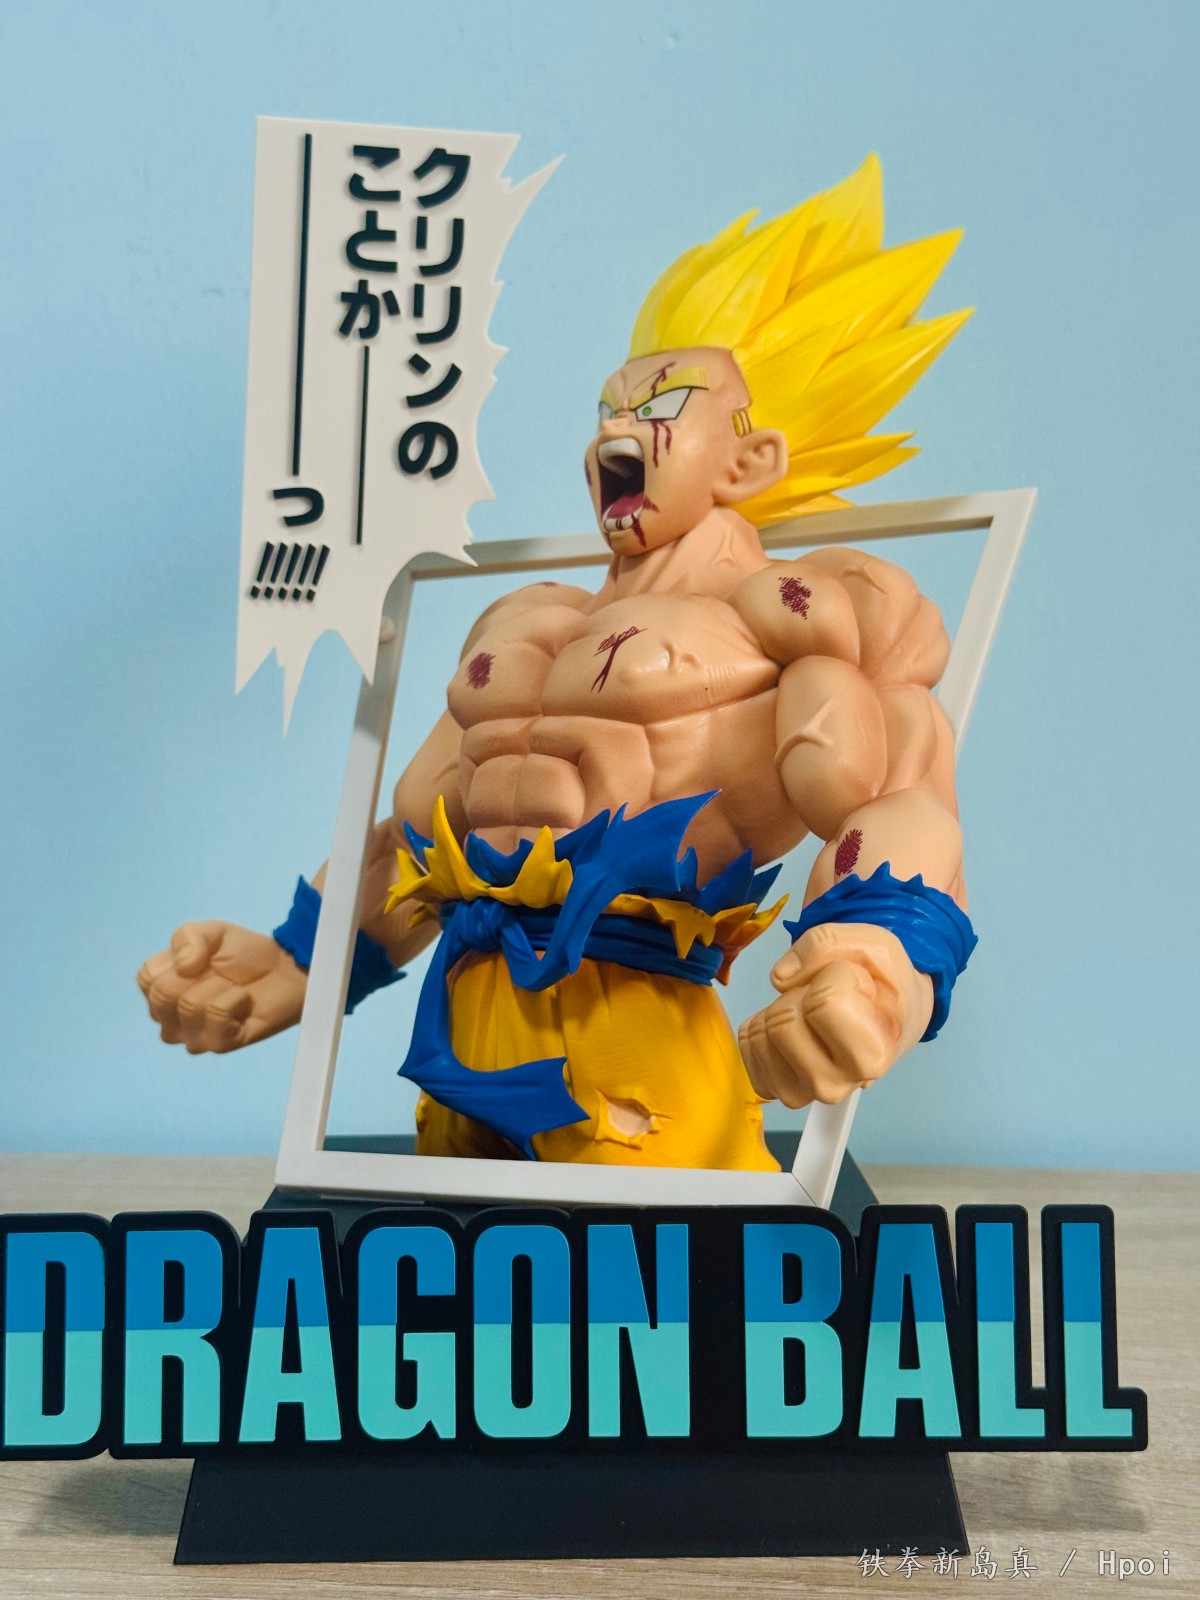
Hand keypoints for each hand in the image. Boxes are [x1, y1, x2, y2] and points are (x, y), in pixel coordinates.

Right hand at [137, 922, 307, 1054]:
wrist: (286, 968)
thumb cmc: (245, 954)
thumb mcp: (211, 932)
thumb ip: (187, 937)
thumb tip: (182, 968)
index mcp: (162, 990)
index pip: (147, 979)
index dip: (176, 961)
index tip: (201, 959)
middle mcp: (171, 1018)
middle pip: (163, 995)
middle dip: (198, 974)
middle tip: (220, 974)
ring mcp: (193, 1035)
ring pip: (188, 1006)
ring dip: (220, 986)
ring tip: (234, 988)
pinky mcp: (220, 1044)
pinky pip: (216, 1017)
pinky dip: (235, 1000)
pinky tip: (244, 1002)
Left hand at [737, 922, 932, 1106]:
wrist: (887, 1015)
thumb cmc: (881, 981)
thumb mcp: (870, 944)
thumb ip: (825, 944)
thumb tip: (780, 978)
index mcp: (872, 1055)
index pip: (825, 1002)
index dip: (835, 976)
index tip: (856, 984)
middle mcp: (836, 1084)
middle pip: (783, 1021)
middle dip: (800, 993)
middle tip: (828, 996)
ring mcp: (802, 1091)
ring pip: (760, 1034)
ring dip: (779, 1007)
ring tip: (811, 1012)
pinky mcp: (773, 1086)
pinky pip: (746, 1043)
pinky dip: (762, 1022)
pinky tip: (792, 1024)